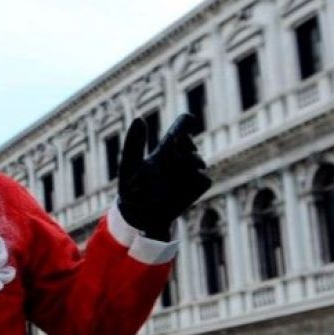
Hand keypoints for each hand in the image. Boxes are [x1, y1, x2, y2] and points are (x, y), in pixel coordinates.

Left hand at [117, 114, 211, 240]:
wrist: (138, 216)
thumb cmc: (132, 188)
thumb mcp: (129, 163)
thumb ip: (134, 142)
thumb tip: (139, 118)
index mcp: (165, 149)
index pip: (182, 127)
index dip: (186, 122)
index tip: (186, 121)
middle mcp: (180, 159)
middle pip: (190, 144)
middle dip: (185, 143)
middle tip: (176, 143)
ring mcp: (189, 174)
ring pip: (198, 161)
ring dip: (190, 162)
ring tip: (177, 167)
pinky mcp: (195, 189)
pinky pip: (204, 180)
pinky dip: (198, 177)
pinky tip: (188, 179)